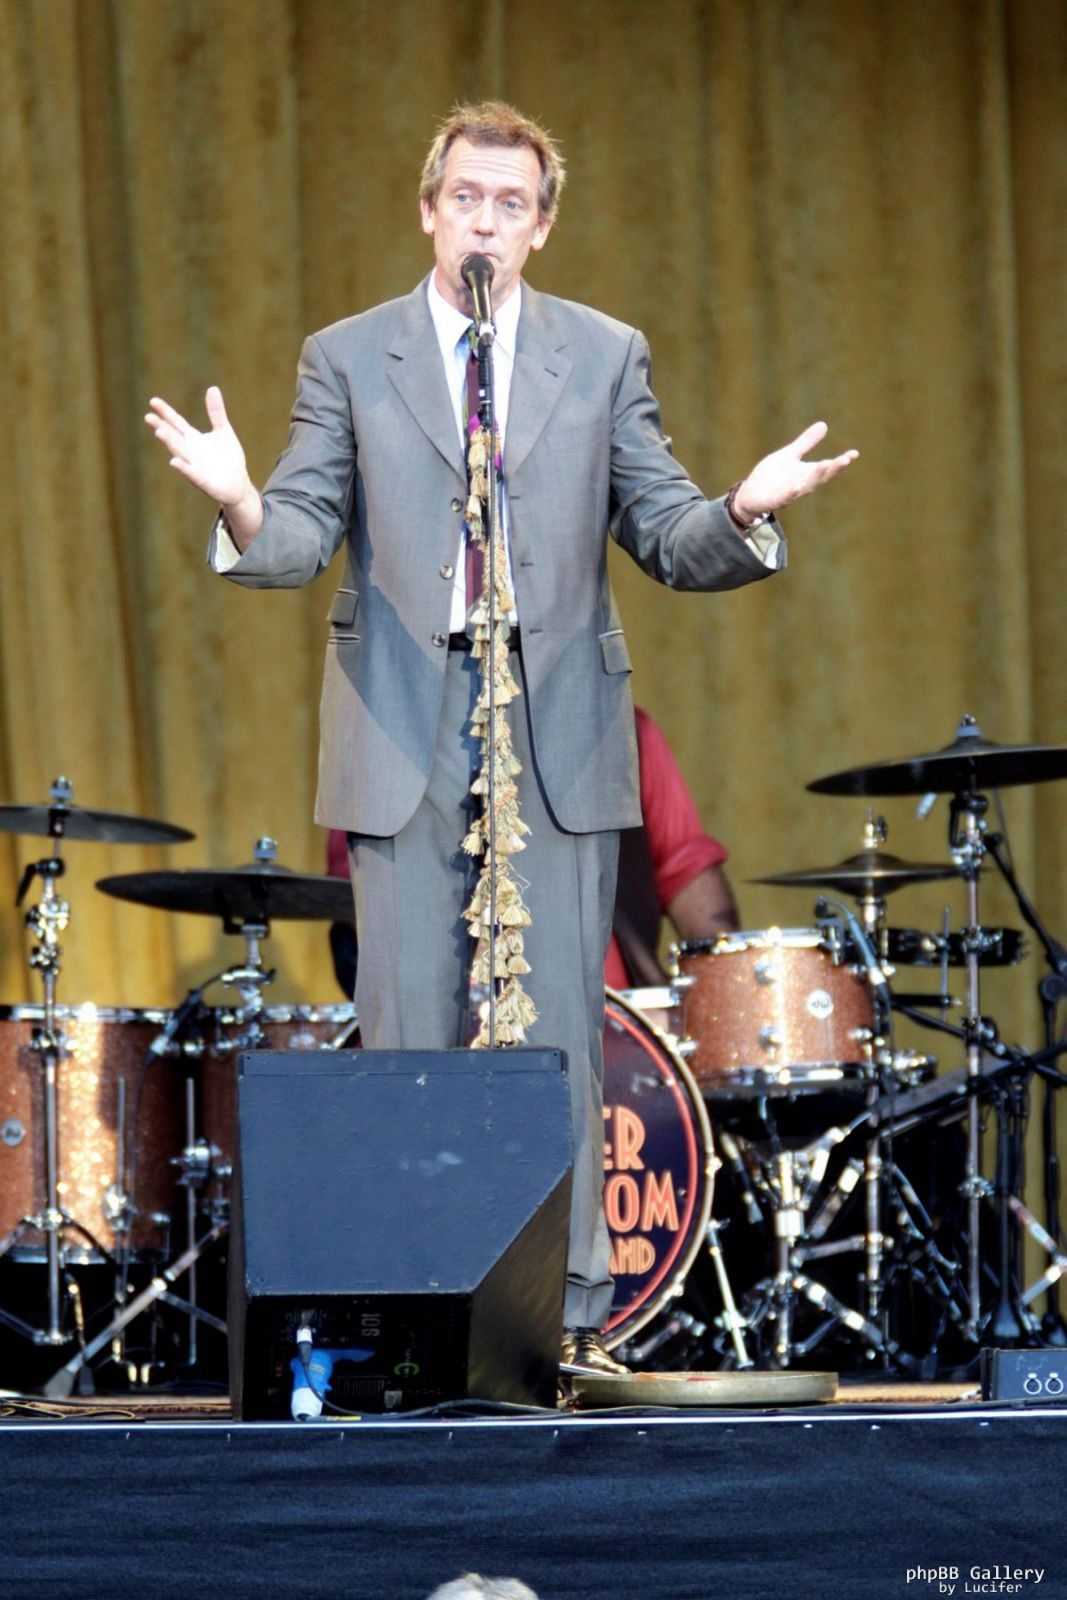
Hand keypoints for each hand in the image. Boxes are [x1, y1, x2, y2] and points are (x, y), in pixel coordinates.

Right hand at [145, 387, 256, 512]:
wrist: (238, 485)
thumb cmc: (228, 458)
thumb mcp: (223, 431)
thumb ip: (216, 412)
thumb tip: (212, 388)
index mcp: (193, 439)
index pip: (176, 423)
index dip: (165, 412)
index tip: (153, 401)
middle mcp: (190, 451)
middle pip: (174, 437)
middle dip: (162, 427)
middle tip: (149, 417)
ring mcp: (195, 466)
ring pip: (180, 453)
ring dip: (170, 443)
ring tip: (160, 432)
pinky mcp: (203, 481)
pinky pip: (192, 473)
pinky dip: (183, 468)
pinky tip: (174, 461)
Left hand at [732, 421, 857, 522]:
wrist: (750, 494)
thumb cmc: (771, 475)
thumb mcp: (789, 455)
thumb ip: (806, 443)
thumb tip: (824, 424)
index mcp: (807, 473)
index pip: (827, 467)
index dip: (840, 461)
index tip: (854, 454)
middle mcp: (802, 484)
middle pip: (820, 477)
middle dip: (832, 468)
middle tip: (845, 460)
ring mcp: (789, 493)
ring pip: (805, 487)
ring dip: (815, 477)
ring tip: (825, 465)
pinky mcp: (775, 500)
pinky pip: (784, 497)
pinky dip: (791, 492)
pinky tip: (797, 486)